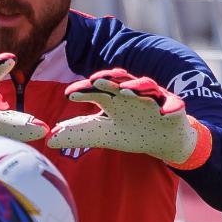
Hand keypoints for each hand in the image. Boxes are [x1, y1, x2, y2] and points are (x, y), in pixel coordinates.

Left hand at [46, 68, 211, 169]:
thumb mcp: (103, 135)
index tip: (69, 95)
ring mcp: (151, 98)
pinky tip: (165, 112)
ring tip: (126, 90)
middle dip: (108, 81)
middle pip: (118, 83)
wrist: (163, 140)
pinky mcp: (172, 107)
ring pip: (144, 88)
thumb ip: (79, 134)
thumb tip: (49, 140)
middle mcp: (131, 94)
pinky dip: (169, 107)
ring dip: (136, 87)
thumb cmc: (132, 132)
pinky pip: (172, 105)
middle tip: (95, 81)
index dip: (84, 91)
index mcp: (113, 99)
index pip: (96, 91)